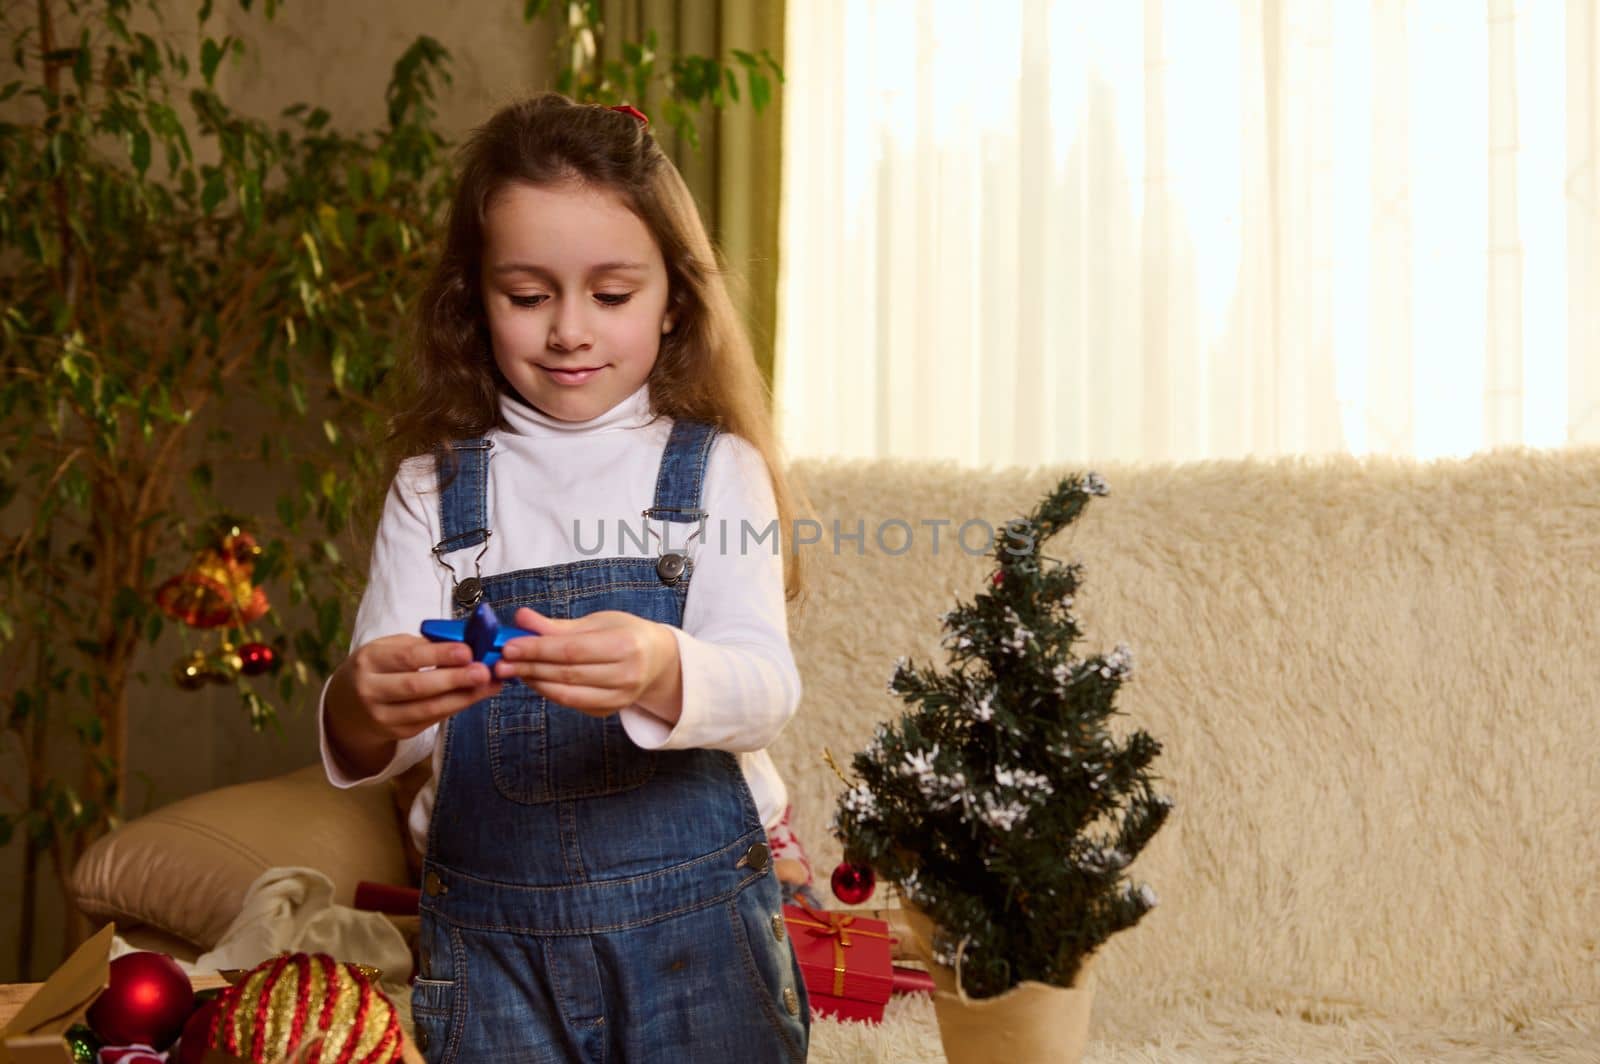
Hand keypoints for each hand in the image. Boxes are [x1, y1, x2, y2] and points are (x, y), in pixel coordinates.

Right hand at [328, 634, 503, 745]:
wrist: (347, 706)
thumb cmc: (378, 668)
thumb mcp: (388, 648)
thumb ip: (421, 645)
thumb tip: (464, 642)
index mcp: (368, 661)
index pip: (406, 657)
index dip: (438, 655)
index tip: (467, 650)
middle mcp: (371, 691)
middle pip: (416, 686)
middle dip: (454, 679)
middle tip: (484, 671)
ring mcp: (383, 716)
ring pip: (427, 708)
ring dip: (462, 696)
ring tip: (489, 684)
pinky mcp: (398, 732)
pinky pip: (432, 719)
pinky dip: (456, 706)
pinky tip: (475, 695)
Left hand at [493, 607, 681, 720]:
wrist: (658, 661)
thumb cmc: (626, 634)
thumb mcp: (598, 621)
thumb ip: (557, 625)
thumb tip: (521, 618)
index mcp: (626, 645)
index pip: (572, 650)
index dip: (537, 649)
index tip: (509, 646)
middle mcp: (626, 675)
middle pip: (567, 673)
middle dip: (529, 667)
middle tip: (500, 661)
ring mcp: (619, 697)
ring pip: (567, 693)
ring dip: (534, 682)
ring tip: (512, 671)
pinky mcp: (609, 711)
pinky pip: (572, 703)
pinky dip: (548, 692)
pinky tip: (533, 680)